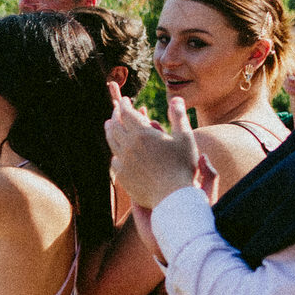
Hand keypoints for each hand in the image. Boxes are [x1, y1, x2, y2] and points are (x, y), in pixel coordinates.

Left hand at [105, 95, 200, 210]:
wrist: (173, 196)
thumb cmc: (183, 165)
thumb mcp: (185, 138)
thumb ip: (178, 116)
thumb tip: (176, 98)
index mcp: (142, 134)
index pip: (127, 113)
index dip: (124, 105)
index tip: (124, 100)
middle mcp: (129, 145)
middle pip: (115, 125)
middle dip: (115, 115)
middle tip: (116, 110)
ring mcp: (123, 161)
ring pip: (112, 141)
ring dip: (110, 130)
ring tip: (109, 125)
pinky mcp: (122, 175)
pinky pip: (114, 160)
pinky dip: (115, 151)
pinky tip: (117, 151)